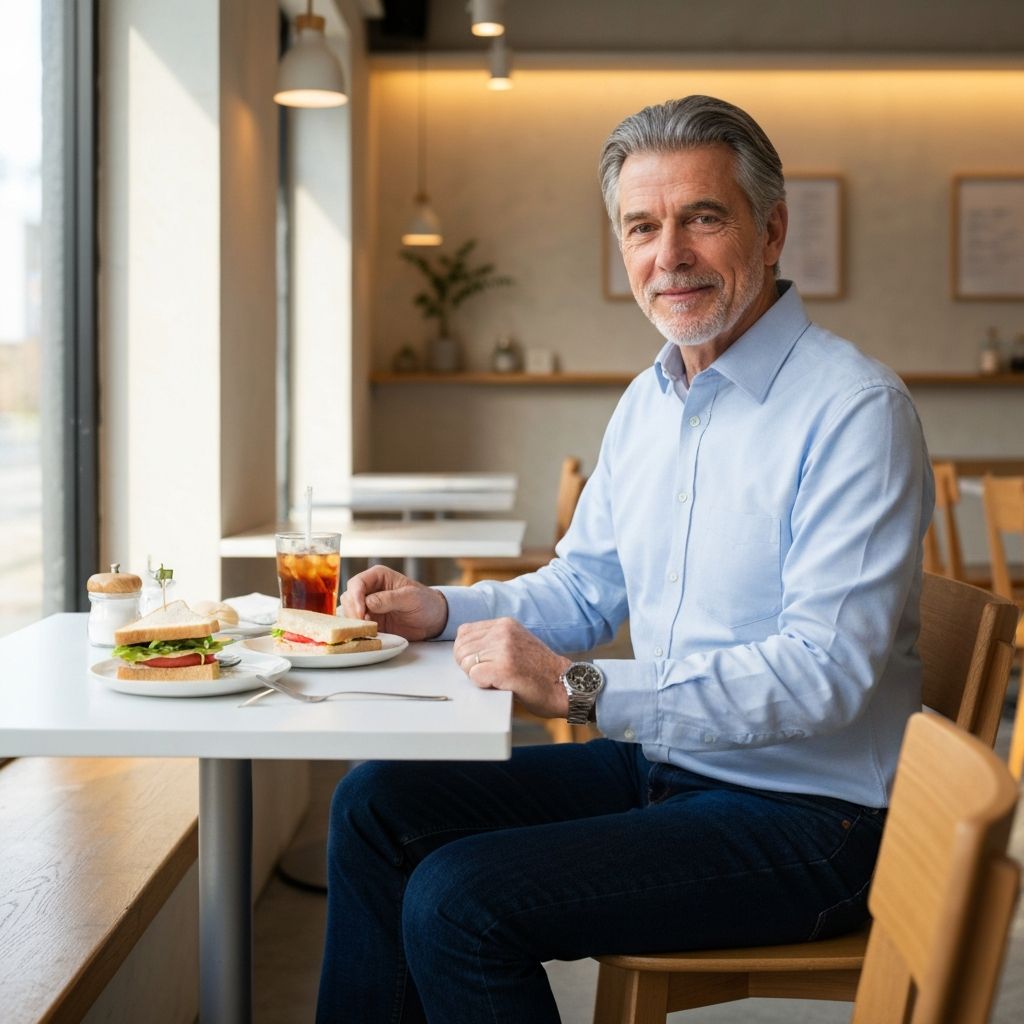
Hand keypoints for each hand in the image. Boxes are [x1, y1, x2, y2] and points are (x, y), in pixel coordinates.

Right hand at [340, 566, 447, 640]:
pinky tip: (367, 634)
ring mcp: (368, 605)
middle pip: (348, 597)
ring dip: (354, 621)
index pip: (357, 583)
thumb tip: (368, 602)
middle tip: (365, 624)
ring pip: (348, 611)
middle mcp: (370, 589)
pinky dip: (358, 629)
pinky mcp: (370, 620)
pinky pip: (356, 624)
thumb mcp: (411, 597)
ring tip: (369, 629)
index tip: (361, 612)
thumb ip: (390, 598)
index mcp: (378, 576)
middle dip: (353, 611)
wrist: (433, 620)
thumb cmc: (425, 602)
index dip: (355, 597)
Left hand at [452, 617, 571, 719]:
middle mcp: (503, 632)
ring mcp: (504, 649)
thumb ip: (492, 639)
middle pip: (461, 649)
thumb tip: (462, 647)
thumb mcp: (516, 642)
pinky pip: (474, 677)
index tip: (482, 662)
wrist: (563, 685)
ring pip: (466, 663)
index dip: (467, 652)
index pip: (463, 633)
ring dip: (477, 676)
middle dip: (469, 666)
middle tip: (489, 674)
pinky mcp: (504, 668)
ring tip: (498, 679)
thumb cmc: (539, 670)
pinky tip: (501, 684)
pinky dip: (483, 685)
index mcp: (504, 624)